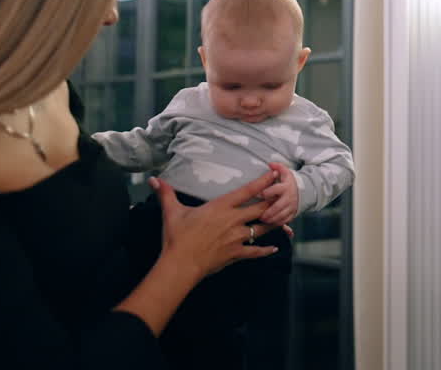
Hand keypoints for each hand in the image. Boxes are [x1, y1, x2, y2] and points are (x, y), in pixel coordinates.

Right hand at [153, 171, 278, 277]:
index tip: (275, 174)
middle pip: (262, 208)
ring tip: (285, 217)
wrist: (180, 264)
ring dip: (274, 223)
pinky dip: (266, 250)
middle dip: (275, 200)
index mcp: (221, 207)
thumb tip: (153, 179)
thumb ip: (166, 194)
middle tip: (286, 193)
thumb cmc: (177, 237)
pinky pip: (256, 251)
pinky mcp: (236, 253)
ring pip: (263, 228)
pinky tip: (274, 247)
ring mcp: (237, 238)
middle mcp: (233, 220)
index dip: (263, 181)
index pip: (248, 191)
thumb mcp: (172, 212)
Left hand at [260, 162, 299, 225]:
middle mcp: (289, 197)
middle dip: (268, 212)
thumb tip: (270, 163)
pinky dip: (277, 223)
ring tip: (263, 220)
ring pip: (281, 215)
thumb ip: (278, 167)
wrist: (305, 190)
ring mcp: (292, 206)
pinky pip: (285, 220)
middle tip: (259, 215)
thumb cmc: (290, 182)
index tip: (258, 195)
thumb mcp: (286, 172)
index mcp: (286, 187)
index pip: (276, 190)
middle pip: (277, 206)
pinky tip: (270, 223)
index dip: (266, 192)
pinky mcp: (293, 213)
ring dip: (271, 219)